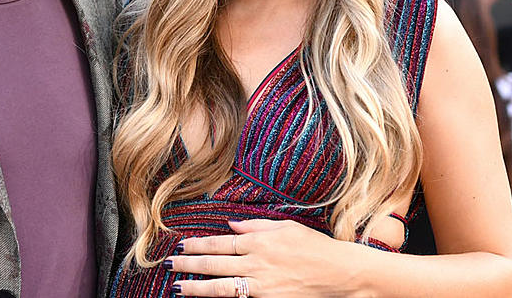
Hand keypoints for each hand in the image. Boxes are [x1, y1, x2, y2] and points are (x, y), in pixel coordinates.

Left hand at [167, 219, 348, 296]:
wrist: (341, 273)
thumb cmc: (315, 246)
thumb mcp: (285, 226)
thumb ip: (255, 224)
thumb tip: (230, 223)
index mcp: (258, 241)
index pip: (219, 243)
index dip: (197, 245)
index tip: (181, 246)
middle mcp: (256, 262)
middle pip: (214, 264)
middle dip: (189, 265)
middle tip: (170, 266)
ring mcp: (262, 285)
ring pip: (221, 287)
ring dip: (196, 287)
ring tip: (178, 288)